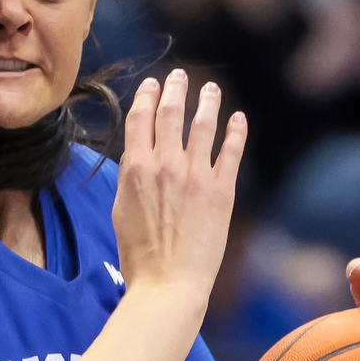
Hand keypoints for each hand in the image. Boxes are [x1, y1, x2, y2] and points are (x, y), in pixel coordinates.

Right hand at [111, 70, 245, 303]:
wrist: (168, 285)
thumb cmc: (139, 257)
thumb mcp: (121, 211)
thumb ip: (130, 179)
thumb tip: (137, 158)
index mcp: (135, 168)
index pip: (141, 118)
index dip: (147, 96)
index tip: (152, 84)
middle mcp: (165, 164)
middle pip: (172, 112)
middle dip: (176, 89)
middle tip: (180, 76)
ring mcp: (196, 175)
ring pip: (203, 124)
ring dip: (207, 101)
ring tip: (210, 89)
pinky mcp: (221, 190)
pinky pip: (231, 151)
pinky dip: (236, 131)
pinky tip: (238, 118)